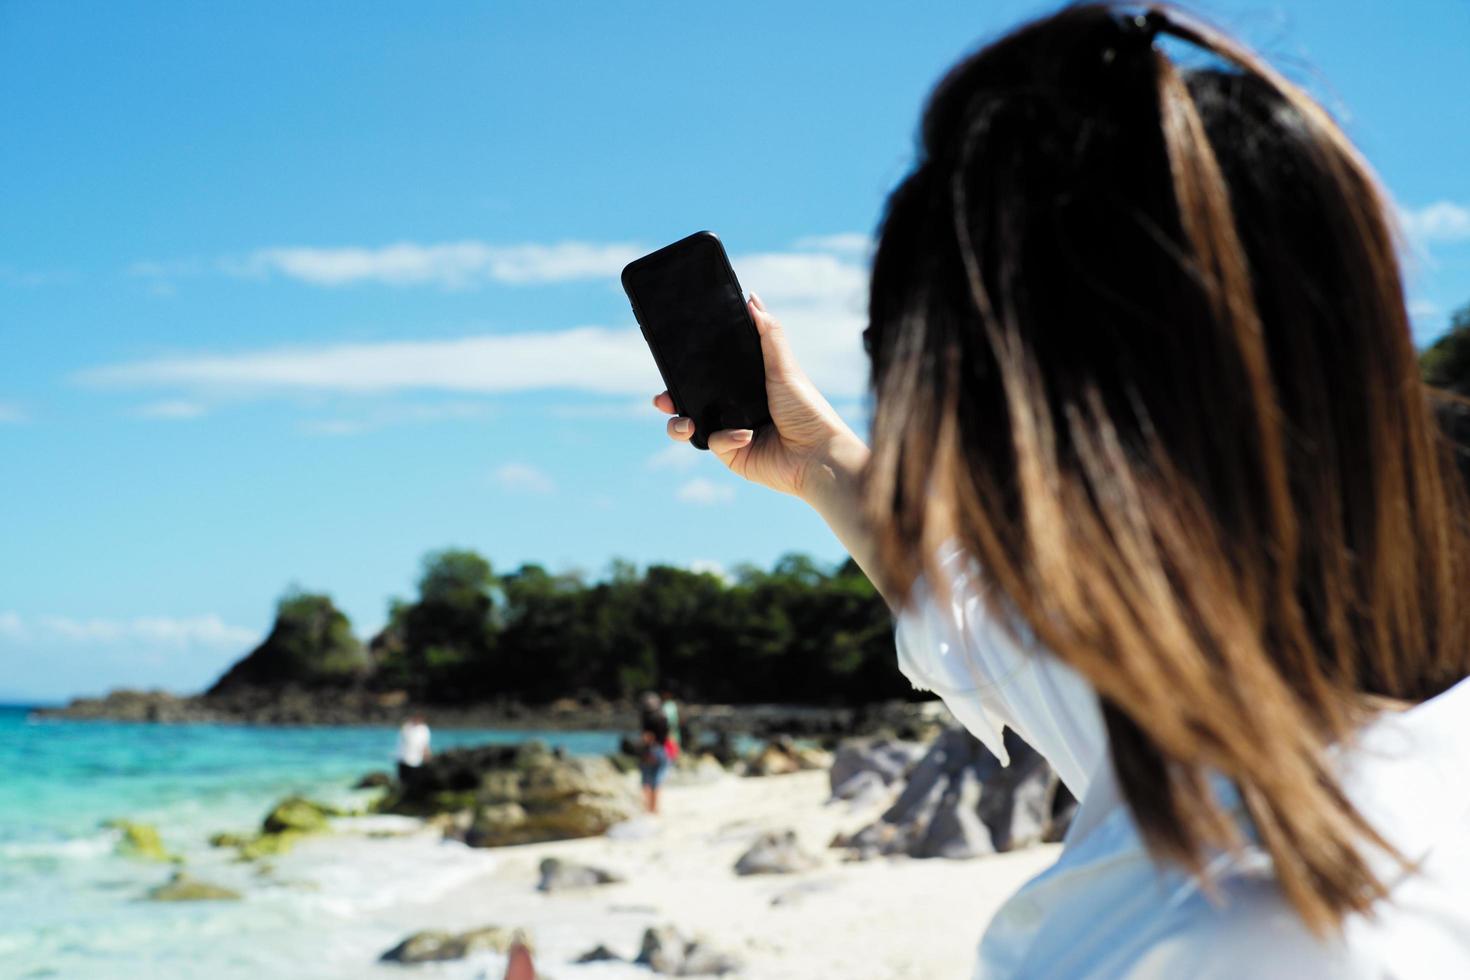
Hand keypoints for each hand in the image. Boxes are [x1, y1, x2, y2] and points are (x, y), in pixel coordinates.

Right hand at [653, 293, 862, 500]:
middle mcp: (736, 407)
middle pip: (692, 399)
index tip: (671, 359)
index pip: (710, 372)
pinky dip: (727, 438)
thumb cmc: (808, 410)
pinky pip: (714, 443)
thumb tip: (751, 299)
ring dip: (679, 424)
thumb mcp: (785, 367)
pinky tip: (746, 436)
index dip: (688, 367)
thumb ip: (768, 333)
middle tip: (663, 397)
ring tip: (685, 422)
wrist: (818, 455)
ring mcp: (732, 431)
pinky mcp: (733, 455)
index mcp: (747, 384)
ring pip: (692, 425)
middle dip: (671, 397)